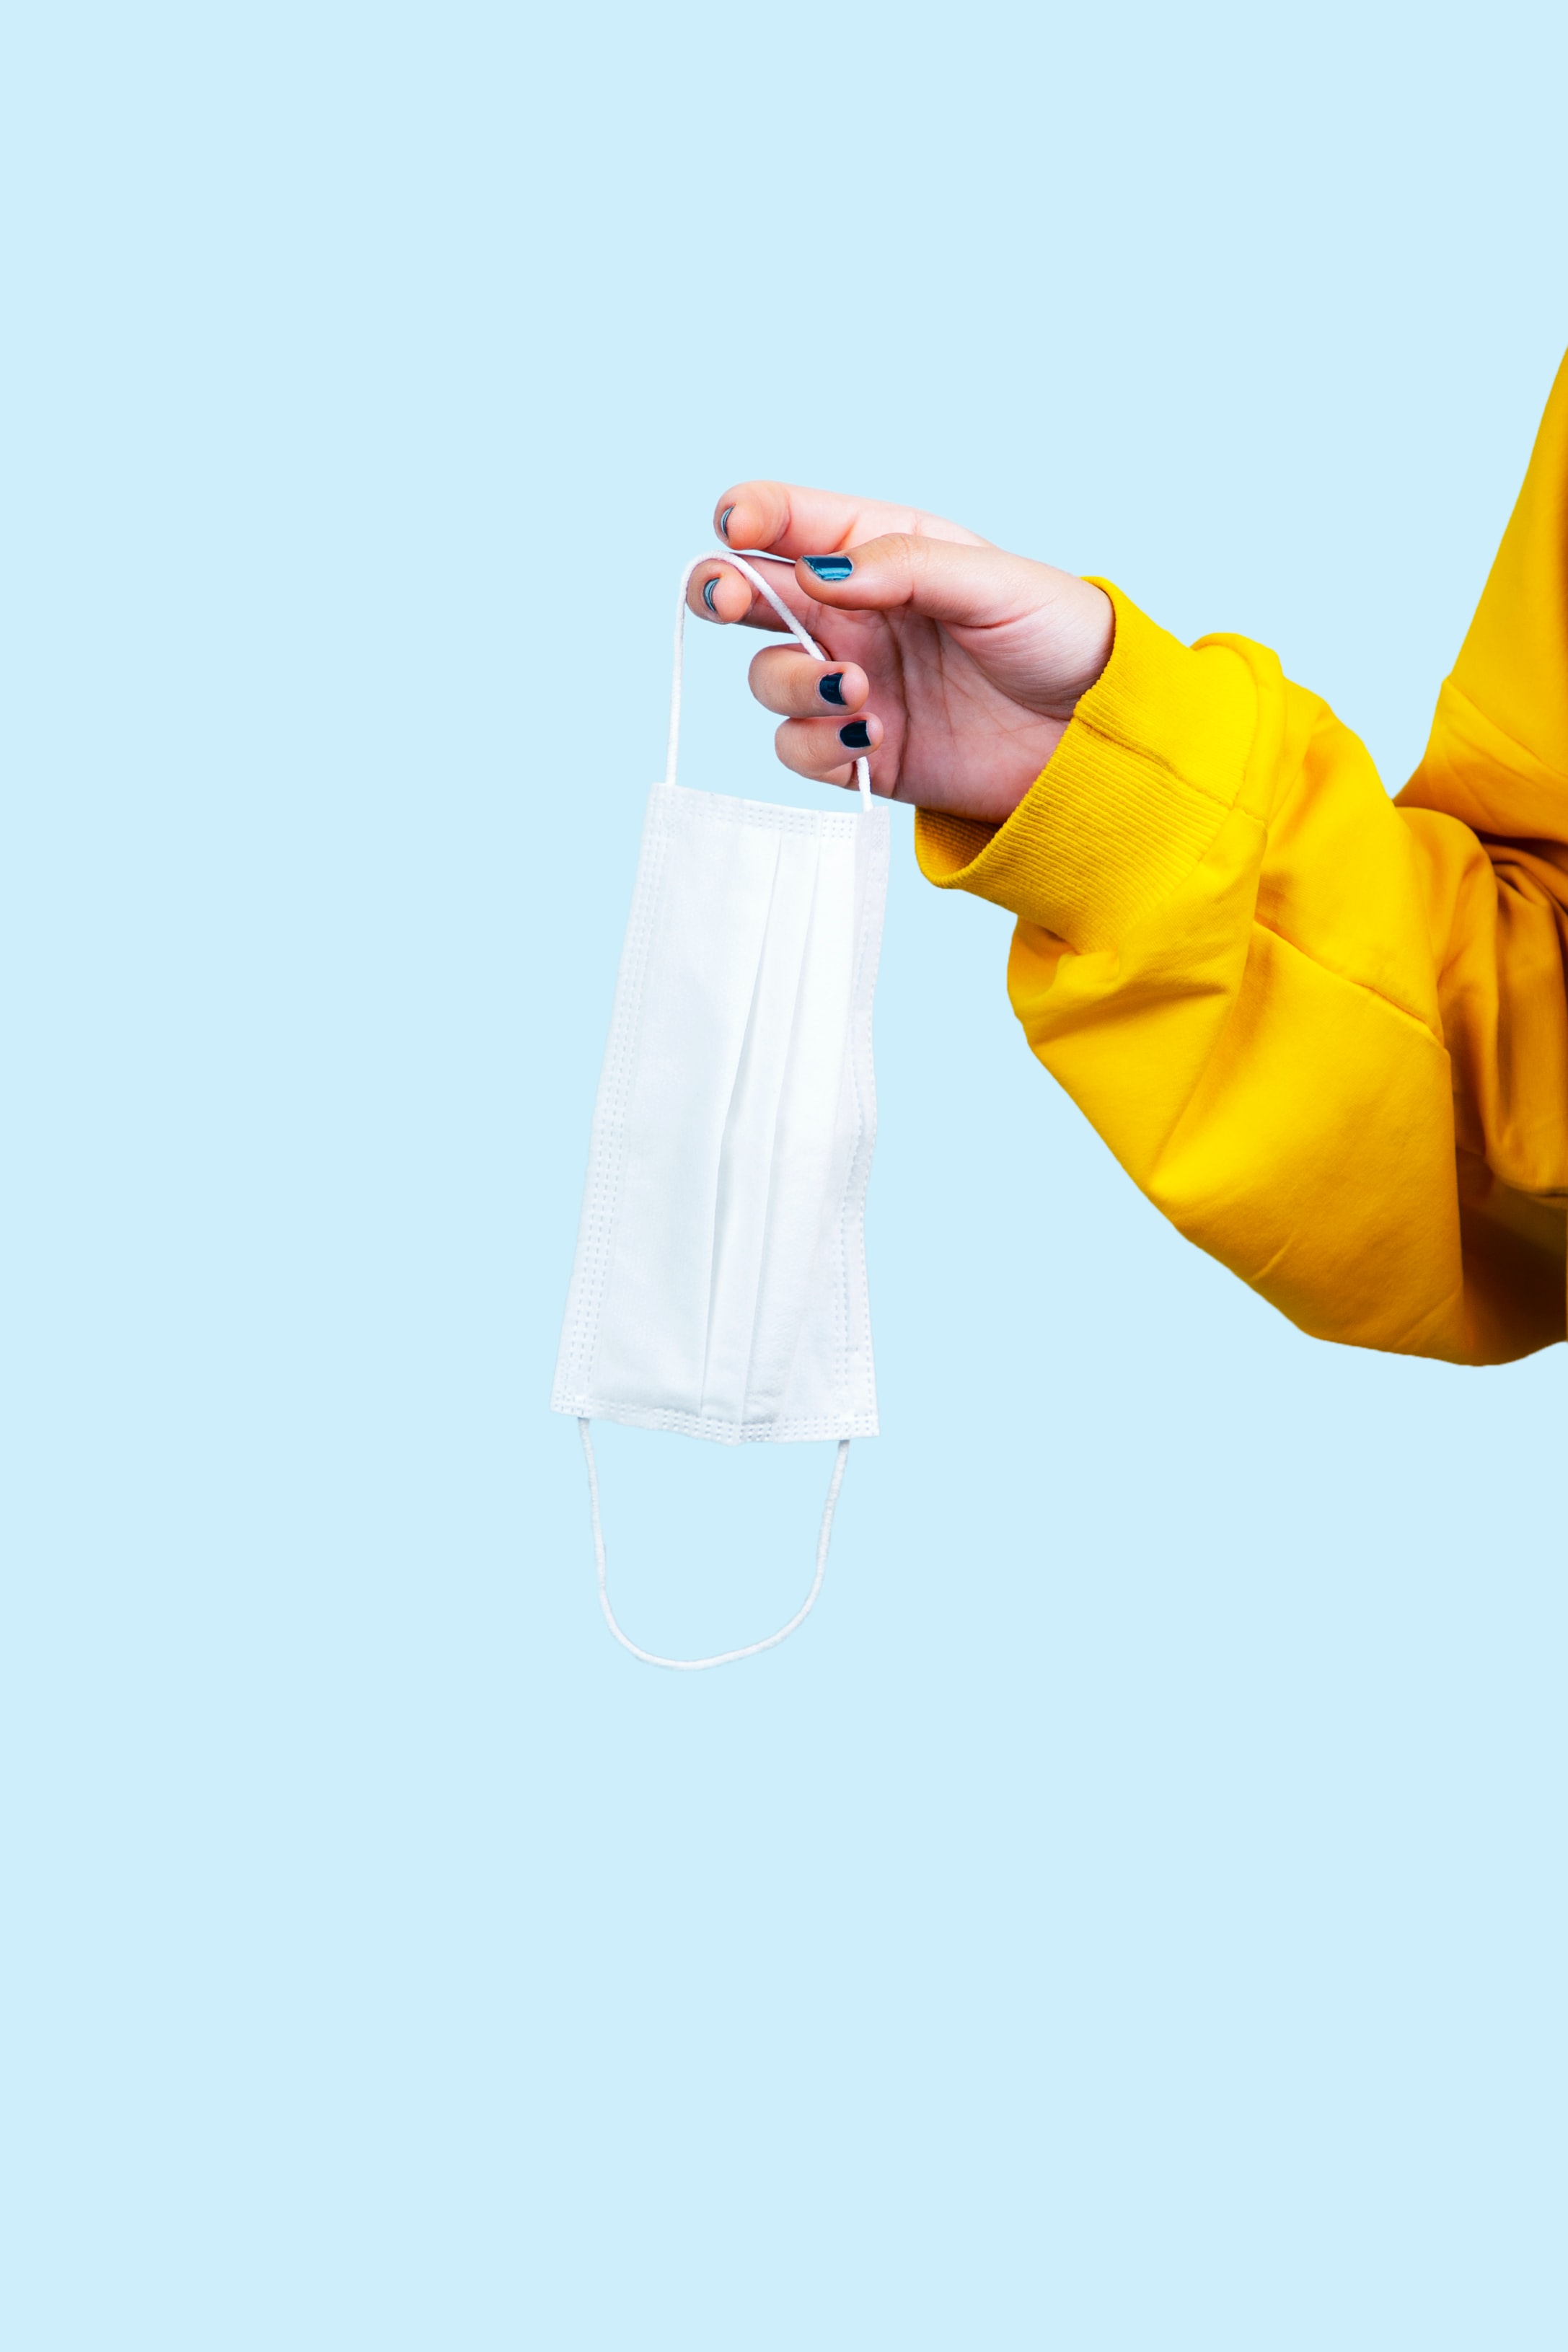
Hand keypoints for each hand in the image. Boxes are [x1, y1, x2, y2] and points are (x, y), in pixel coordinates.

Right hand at [689, 483, 1113, 821]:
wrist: (1094, 739)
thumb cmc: (1057, 638)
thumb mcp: (995, 583)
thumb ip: (906, 566)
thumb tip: (817, 573)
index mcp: (880, 551)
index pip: (791, 522)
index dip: (750, 516)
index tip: (739, 527)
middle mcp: (853, 615)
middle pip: (749, 596)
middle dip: (719, 591)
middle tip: (729, 601)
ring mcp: (850, 683)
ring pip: (768, 677)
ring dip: (792, 681)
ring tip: (856, 690)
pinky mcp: (861, 752)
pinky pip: (800, 748)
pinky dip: (817, 745)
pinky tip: (867, 736)